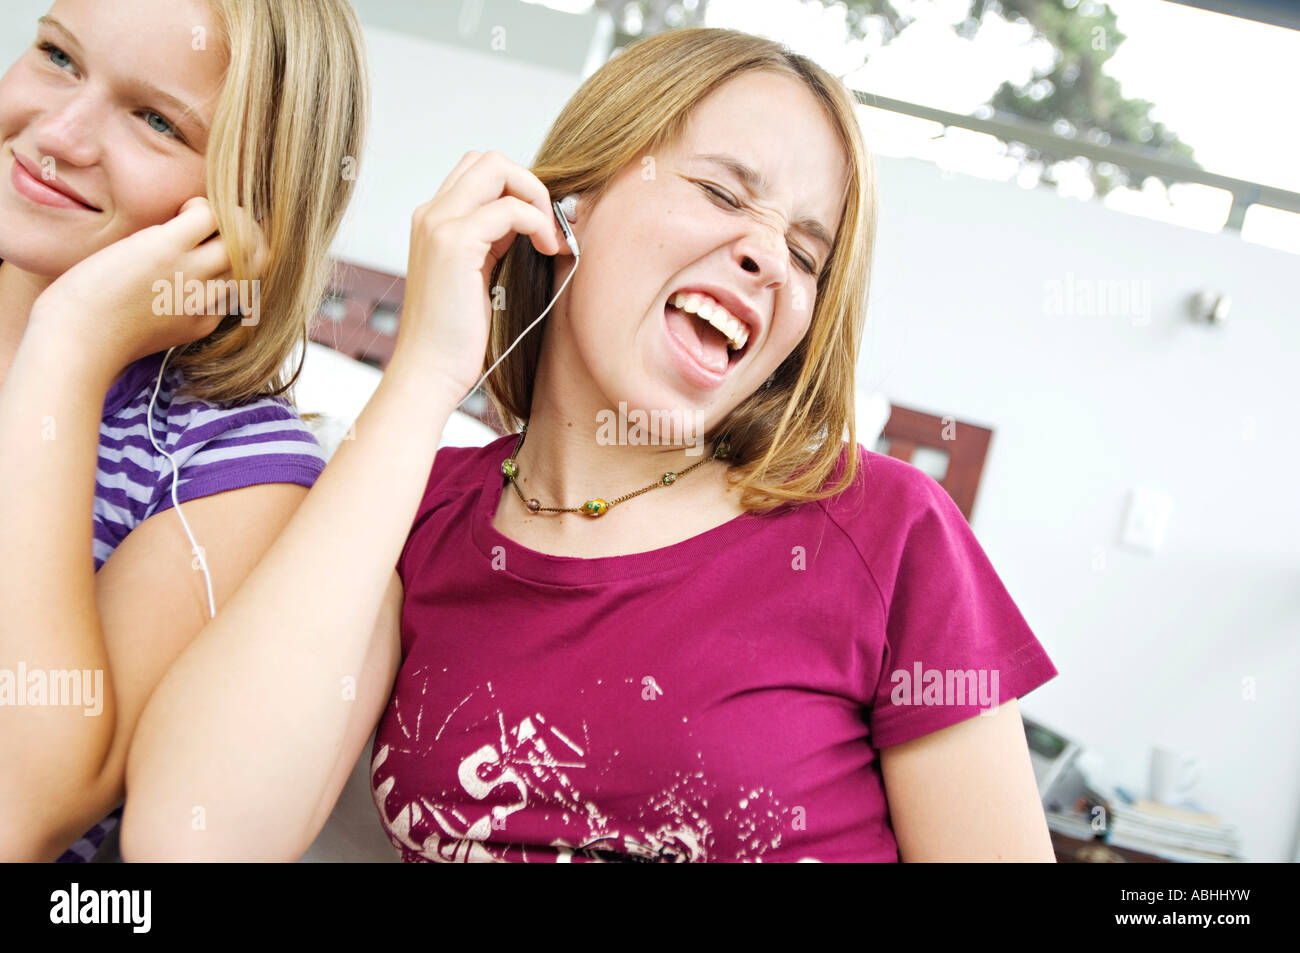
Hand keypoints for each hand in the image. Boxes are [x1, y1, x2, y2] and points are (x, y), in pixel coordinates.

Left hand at [29, 197, 266, 375]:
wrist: (76, 345)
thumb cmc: (96, 338)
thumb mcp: (150, 332)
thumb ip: (171, 310)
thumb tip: (166, 283)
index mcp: (205, 320)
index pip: (243, 284)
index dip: (236, 261)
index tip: (210, 250)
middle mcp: (207, 298)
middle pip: (256, 259)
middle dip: (247, 235)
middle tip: (219, 225)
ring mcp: (191, 273)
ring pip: (243, 236)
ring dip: (229, 217)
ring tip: (197, 215)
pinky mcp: (166, 249)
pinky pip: (208, 214)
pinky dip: (200, 205)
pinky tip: (178, 211)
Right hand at [394, 150, 565, 404]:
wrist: (429, 371)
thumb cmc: (455, 337)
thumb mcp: (476, 277)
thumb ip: (492, 244)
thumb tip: (529, 223)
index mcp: (433, 221)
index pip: (480, 173)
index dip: (517, 190)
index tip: (540, 228)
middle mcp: (431, 214)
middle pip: (489, 159)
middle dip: (530, 185)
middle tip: (549, 227)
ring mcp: (438, 224)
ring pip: (497, 168)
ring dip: (536, 198)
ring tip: (550, 238)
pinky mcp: (454, 243)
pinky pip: (510, 208)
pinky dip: (537, 222)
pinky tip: (546, 249)